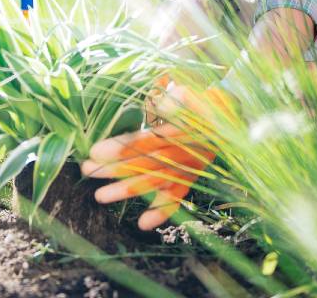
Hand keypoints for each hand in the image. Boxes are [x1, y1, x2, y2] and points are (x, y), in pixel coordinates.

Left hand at [83, 83, 234, 230]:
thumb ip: (177, 99)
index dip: (121, 148)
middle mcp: (184, 152)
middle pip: (145, 164)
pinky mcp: (192, 177)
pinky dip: (162, 211)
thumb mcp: (192, 94)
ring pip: (155, 182)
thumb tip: (161, 102)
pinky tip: (143, 223)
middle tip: (86, 170)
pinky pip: (177, 197)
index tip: (96, 151)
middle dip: (114, 169)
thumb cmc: (202, 101)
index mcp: (181, 129)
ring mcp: (188, 167)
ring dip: (127, 191)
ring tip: (100, 196)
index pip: (146, 140)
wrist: (230, 116)